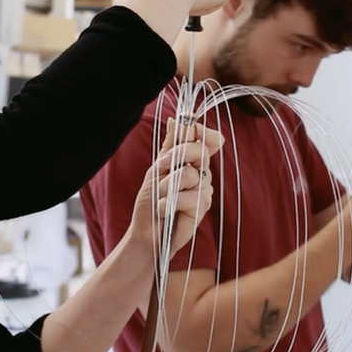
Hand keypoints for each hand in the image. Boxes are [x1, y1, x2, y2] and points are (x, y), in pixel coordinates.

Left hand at [129, 118, 223, 259]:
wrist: (146, 233)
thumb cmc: (150, 202)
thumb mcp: (157, 169)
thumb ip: (170, 146)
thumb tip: (176, 119)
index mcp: (191, 162)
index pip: (205, 139)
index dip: (200, 131)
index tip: (189, 127)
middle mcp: (201, 173)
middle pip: (200, 150)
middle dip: (178, 154)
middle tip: (160, 167)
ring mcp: (204, 190)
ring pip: (191, 174)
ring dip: (167, 186)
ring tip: (159, 198)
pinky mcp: (202, 208)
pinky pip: (190, 196)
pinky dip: (170, 203)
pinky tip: (164, 210)